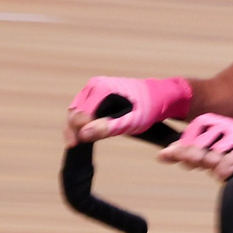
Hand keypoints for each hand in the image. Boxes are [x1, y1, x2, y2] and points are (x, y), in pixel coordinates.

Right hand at [67, 75, 190, 145]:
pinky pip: (84, 109)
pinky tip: (82, 135)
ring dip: (75, 126)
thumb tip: (84, 134)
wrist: (160, 97)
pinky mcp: (98, 95)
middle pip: (74, 110)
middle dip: (71, 129)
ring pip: (77, 110)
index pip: (79, 112)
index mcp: (100, 89)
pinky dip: (82, 122)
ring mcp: (96, 89)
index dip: (75, 129)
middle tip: (73, 146)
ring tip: (75, 143)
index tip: (76, 144)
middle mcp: (95, 85)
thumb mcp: (130, 122)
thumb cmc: (148, 108)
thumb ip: (108, 127)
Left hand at [161, 114, 232, 178]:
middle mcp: (230, 127)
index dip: (183, 145)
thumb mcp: (216, 146)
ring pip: (218, 153)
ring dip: (213, 166)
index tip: (175, 156)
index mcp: (219, 123)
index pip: (195, 129)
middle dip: (194, 156)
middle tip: (196, 164)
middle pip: (203, 143)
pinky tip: (225, 175)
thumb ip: (191, 150)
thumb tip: (162, 155)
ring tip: (217, 171)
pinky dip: (227, 169)